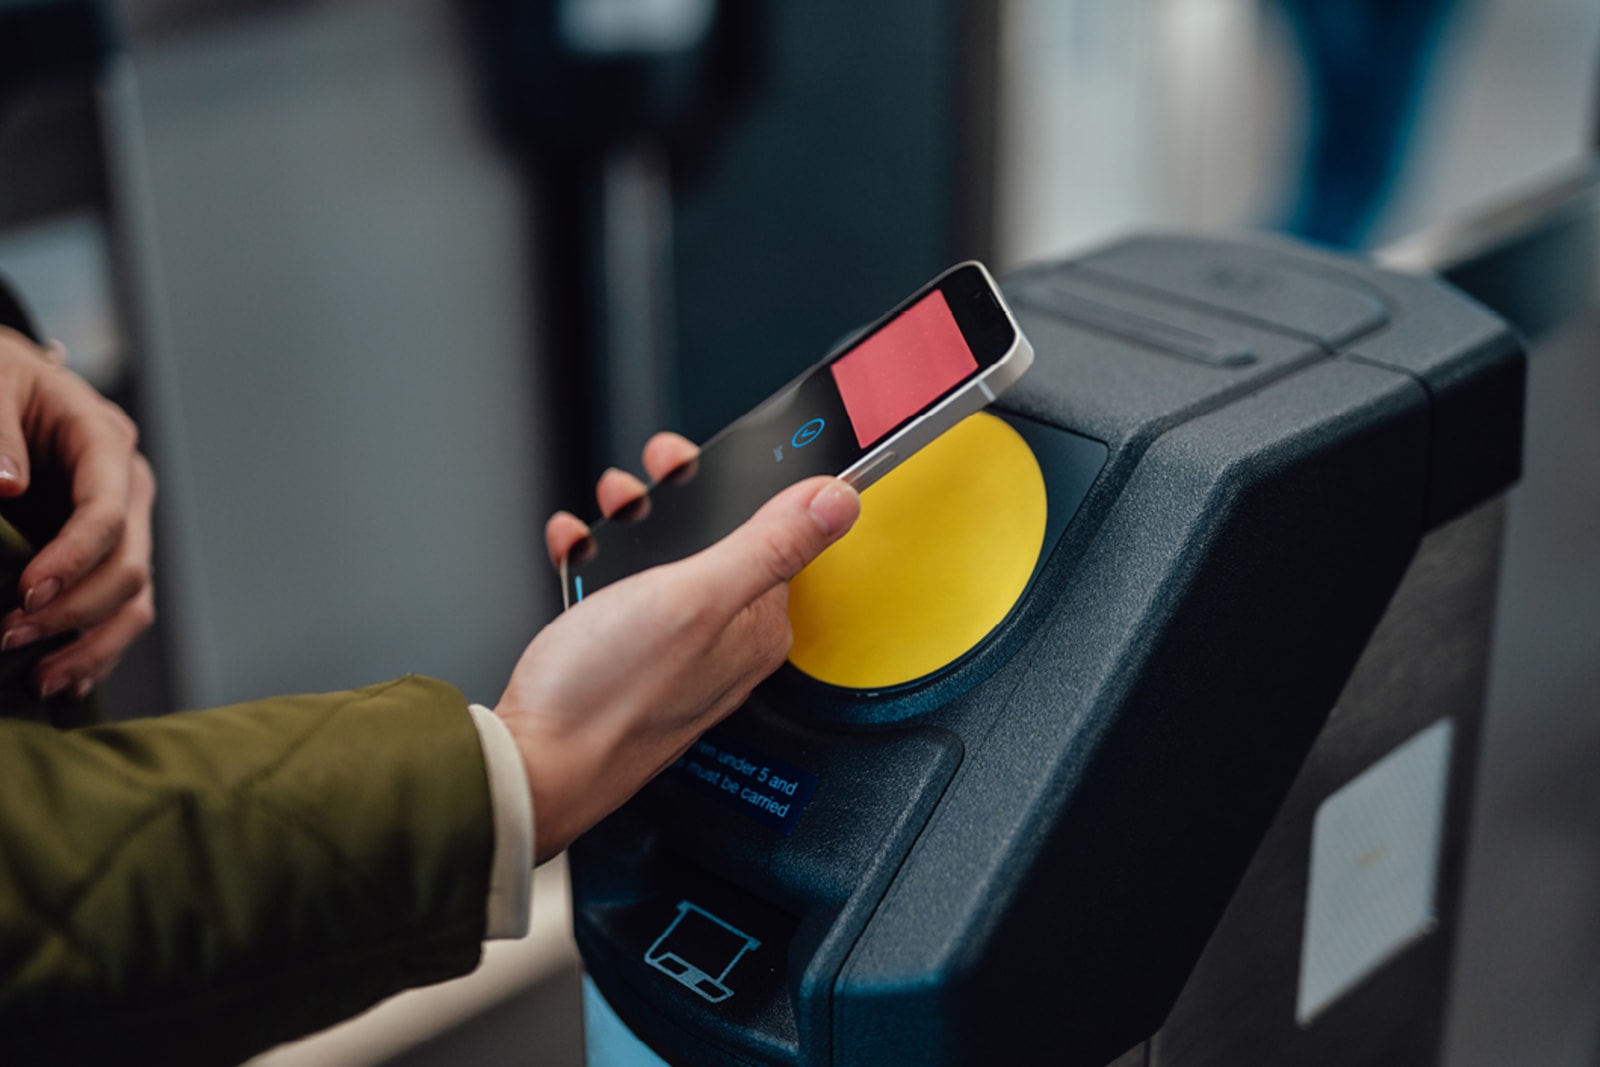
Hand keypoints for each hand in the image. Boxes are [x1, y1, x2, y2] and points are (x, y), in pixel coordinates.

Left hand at [0, 328, 156, 699]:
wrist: (4, 382)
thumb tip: (5, 484)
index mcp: (104, 441)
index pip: (107, 512)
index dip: (72, 559)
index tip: (24, 594)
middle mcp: (128, 488)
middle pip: (129, 567)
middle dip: (73, 612)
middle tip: (7, 638)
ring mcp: (126, 524)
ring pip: (135, 600)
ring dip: (92, 646)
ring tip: (40, 680)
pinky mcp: (107, 553)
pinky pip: (120, 611)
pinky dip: (97, 651)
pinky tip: (62, 682)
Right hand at [496, 433, 859, 861]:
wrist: (531, 765)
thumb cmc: (608, 695)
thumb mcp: (696, 598)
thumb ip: (770, 544)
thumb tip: (839, 501)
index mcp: (757, 625)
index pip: (778, 535)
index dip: (744, 488)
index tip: (705, 461)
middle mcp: (723, 640)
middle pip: (717, 541)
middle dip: (677, 500)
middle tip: (641, 485)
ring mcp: (672, 649)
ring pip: (664, 561)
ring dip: (633, 525)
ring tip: (607, 512)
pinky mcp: (625, 657)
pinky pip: (620, 591)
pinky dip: (598, 561)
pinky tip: (578, 552)